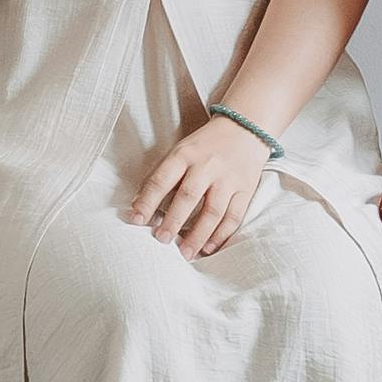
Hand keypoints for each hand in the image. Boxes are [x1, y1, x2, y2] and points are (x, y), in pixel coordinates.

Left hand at [123, 109, 272, 258]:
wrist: (244, 129)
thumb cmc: (205, 145)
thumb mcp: (180, 151)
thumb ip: (162, 175)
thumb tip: (140, 204)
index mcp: (185, 154)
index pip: (162, 179)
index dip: (147, 201)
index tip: (136, 219)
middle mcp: (207, 166)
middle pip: (189, 196)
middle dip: (173, 221)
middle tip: (162, 240)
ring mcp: (228, 179)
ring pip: (213, 211)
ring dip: (198, 235)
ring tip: (186, 253)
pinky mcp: (246, 189)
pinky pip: (234, 216)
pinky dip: (221, 235)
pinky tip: (209, 247)